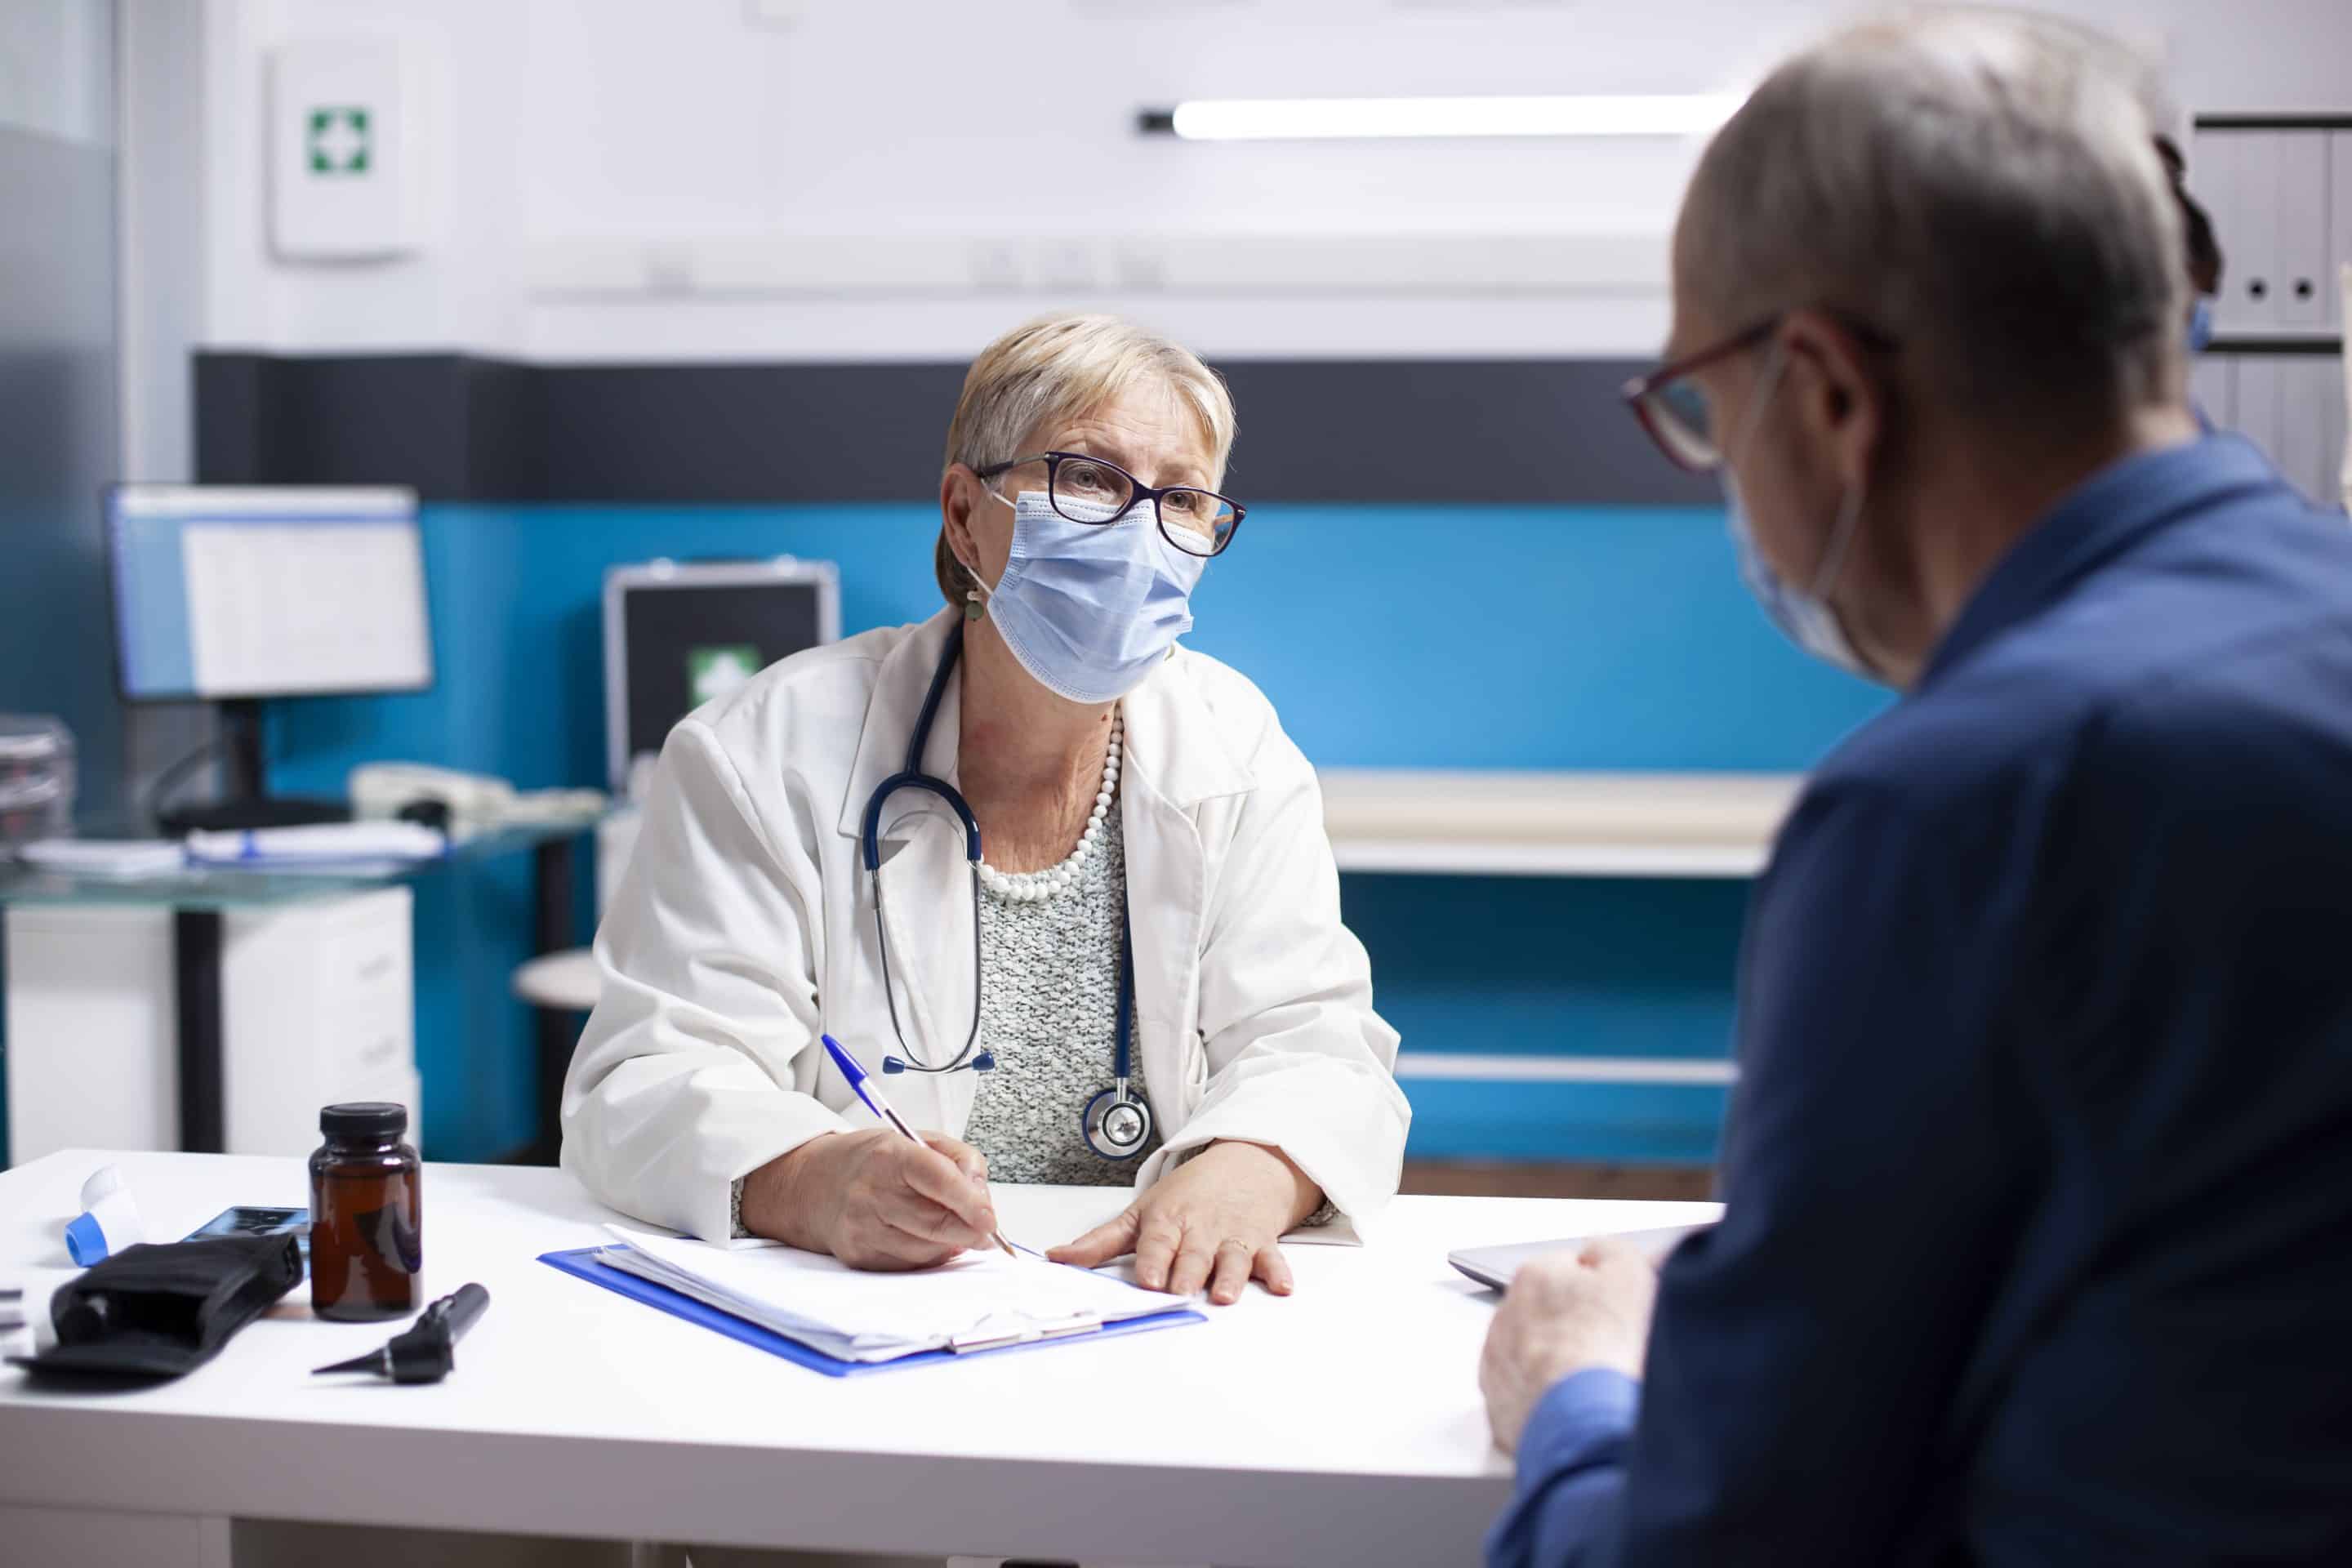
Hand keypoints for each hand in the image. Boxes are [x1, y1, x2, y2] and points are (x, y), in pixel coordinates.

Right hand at [741, 1129, 995, 1270]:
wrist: (814, 1185)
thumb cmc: (875, 1161)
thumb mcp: (918, 1140)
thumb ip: (960, 1160)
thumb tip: (982, 1198)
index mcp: (889, 1155)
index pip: (935, 1178)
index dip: (968, 1200)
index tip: (990, 1217)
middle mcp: (870, 1193)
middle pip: (933, 1222)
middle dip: (970, 1231)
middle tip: (987, 1231)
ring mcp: (861, 1228)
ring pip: (925, 1249)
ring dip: (951, 1245)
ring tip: (955, 1229)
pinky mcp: (858, 1256)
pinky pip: (908, 1266)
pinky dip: (929, 1257)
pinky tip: (930, 1241)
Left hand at [1049, 1141, 1319, 1304]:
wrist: (1245, 1163)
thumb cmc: (1188, 1194)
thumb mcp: (1141, 1212)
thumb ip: (1100, 1241)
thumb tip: (1056, 1258)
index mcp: (1168, 1222)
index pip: (1157, 1242)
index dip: (1153, 1260)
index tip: (1149, 1279)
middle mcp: (1201, 1230)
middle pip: (1193, 1254)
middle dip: (1187, 1272)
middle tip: (1180, 1292)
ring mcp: (1232, 1237)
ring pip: (1232, 1259)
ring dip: (1230, 1276)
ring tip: (1224, 1295)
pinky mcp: (1261, 1242)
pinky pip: (1272, 1258)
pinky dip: (1279, 1272)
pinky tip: (1282, 1285)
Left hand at [1479, 1239, 1659, 1453]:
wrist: (1584, 1420)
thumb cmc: (1606, 1346)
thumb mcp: (1629, 1274)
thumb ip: (1611, 1251)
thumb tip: (1597, 1251)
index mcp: (1534, 1275)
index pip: (1569, 1269)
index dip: (1602, 1290)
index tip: (1619, 1310)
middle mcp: (1505, 1314)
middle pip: (1548, 1311)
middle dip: (1575, 1325)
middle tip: (1612, 1349)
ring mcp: (1497, 1361)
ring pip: (1533, 1352)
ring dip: (1558, 1362)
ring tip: (1595, 1383)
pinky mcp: (1498, 1404)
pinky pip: (1525, 1393)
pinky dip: (1547, 1398)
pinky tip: (1575, 1406)